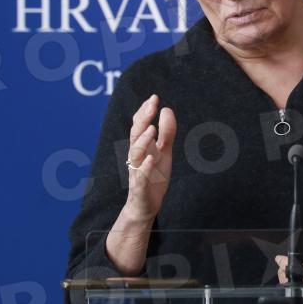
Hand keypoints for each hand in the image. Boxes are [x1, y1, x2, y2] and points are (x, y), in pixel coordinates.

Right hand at [124, 94, 175, 223]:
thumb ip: (167, 132)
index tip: (154, 97)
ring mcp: (137, 172)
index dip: (145, 112)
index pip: (139, 125)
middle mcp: (136, 157)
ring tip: (152, 129)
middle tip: (152, 106)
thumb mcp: (164, 152)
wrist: (146, 205)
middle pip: (135, 135)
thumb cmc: (154, 175)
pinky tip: (151, 159)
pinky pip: (141, 177)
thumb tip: (167, 109)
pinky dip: (145, 168)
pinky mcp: (141, 188)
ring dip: (143, 141)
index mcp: (142, 147)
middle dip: (142, 120)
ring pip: (135, 155)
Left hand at [276, 230, 302, 303]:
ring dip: (291, 290)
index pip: (301, 271)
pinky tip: (302, 296)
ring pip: (294, 299)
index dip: (288, 265)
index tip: (281, 260)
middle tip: (284, 271)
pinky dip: (298, 302)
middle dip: (285, 277)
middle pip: (293, 286)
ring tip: (294, 283)